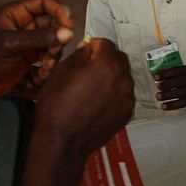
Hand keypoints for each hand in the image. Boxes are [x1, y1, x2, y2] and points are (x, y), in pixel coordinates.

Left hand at [0, 0, 73, 98]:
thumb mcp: (10, 45)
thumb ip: (39, 38)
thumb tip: (68, 33)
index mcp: (14, 14)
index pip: (43, 2)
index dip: (59, 11)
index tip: (68, 27)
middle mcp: (23, 25)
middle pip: (51, 24)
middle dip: (56, 39)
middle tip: (51, 55)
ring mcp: (26, 43)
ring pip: (52, 43)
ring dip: (52, 56)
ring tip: (44, 69)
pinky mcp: (28, 59)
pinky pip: (46, 58)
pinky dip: (47, 67)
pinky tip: (40, 77)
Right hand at [35, 38, 134, 155]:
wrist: (63, 141)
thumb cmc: (57, 107)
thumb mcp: (61, 72)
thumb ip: (78, 55)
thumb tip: (87, 49)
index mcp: (108, 64)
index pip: (105, 43)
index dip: (93, 45)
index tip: (85, 52)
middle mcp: (123, 79)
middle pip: (119, 59)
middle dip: (105, 59)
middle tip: (88, 67)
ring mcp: (128, 98)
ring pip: (123, 77)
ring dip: (111, 76)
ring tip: (92, 87)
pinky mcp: (127, 113)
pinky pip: (123, 95)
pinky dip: (114, 93)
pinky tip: (97, 101)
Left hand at [154, 64, 185, 109]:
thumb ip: (175, 73)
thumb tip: (158, 74)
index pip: (178, 69)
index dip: (166, 73)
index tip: (156, 77)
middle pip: (180, 81)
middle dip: (167, 84)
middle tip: (158, 87)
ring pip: (181, 92)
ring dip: (168, 95)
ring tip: (158, 97)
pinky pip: (184, 103)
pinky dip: (172, 105)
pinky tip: (164, 106)